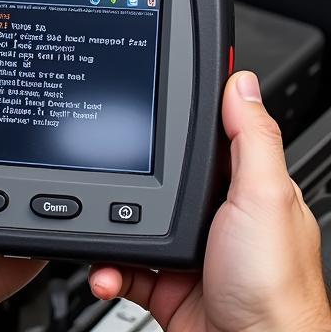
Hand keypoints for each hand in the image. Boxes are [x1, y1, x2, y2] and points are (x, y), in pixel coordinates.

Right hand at [90, 70, 330, 331]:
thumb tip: (241, 80)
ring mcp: (189, 250)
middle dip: (125, 173)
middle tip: (106, 166)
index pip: (206, 137)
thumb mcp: (265, 198)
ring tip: (96, 222)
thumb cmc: (276, 292)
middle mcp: (216, 216)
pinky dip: (106, 266)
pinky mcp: (166, 284)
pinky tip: (105, 267)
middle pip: (158, 175)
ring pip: (131, 220)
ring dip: (107, 225)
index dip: (175, 116)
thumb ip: (251, 139)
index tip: (143, 93)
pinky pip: (122, 264)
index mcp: (243, 188)